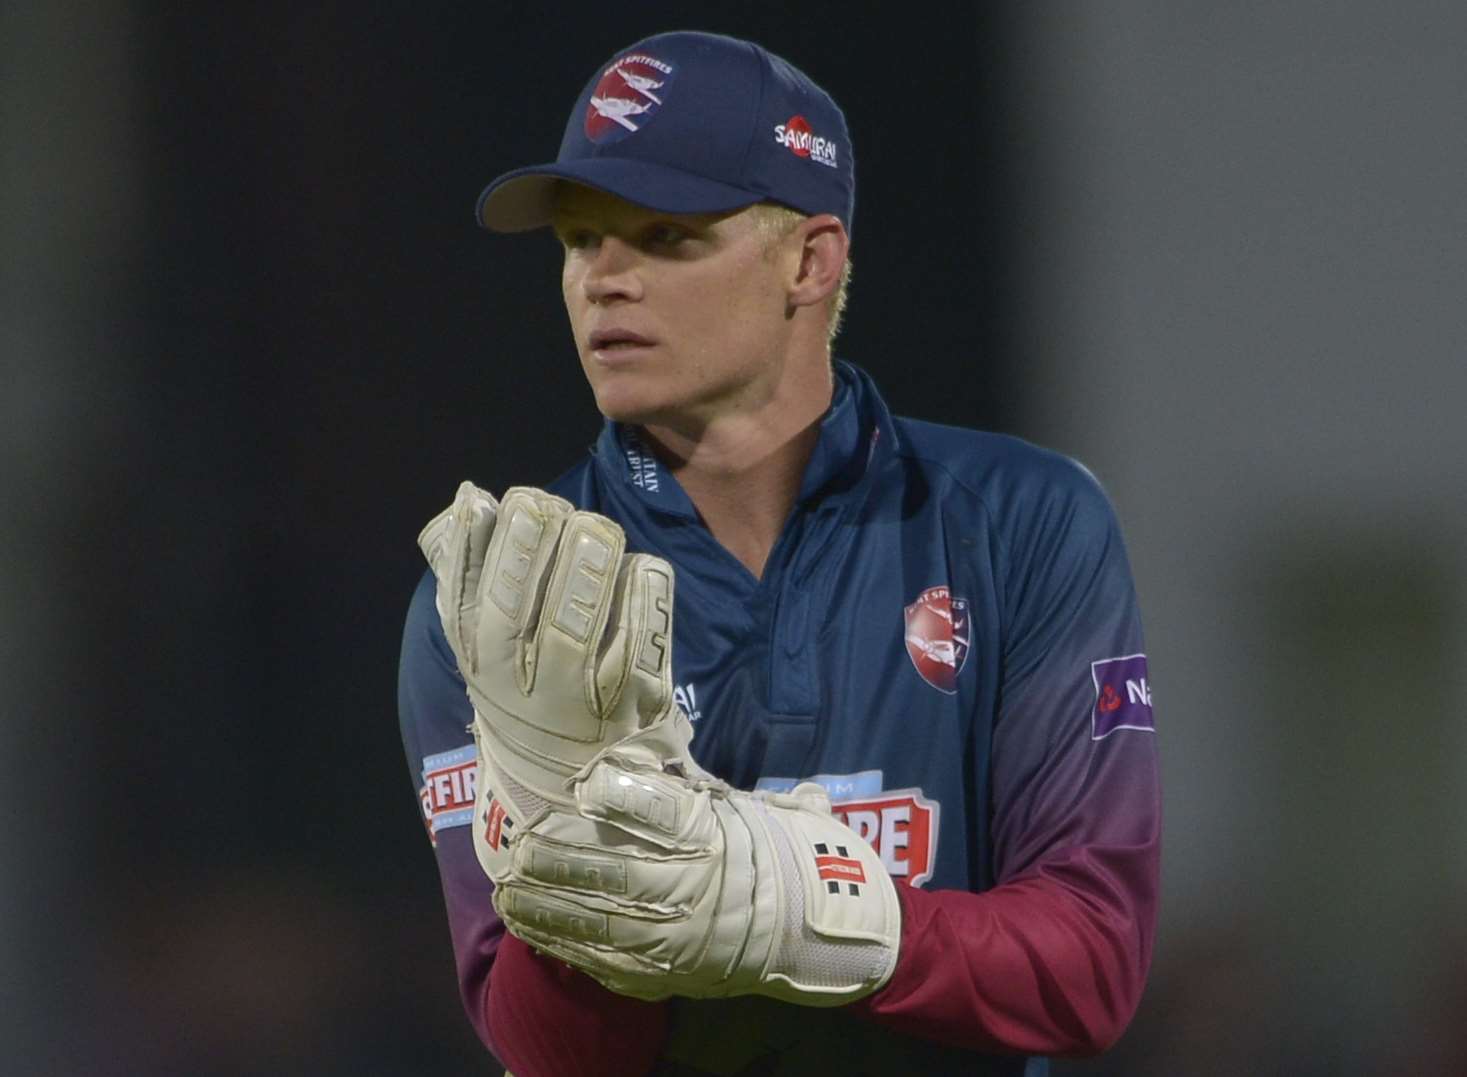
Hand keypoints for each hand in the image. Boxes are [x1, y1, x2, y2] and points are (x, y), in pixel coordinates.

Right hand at [418, 482, 702, 883]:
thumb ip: (473, 573)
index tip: (491, 500)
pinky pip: (636, 647)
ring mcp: (574, 700)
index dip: (477, 544)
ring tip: (596, 528)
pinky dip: (642, 602)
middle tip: (547, 503)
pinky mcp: (630, 706)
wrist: (572, 796)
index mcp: (478, 661)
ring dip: (585, 570)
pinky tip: (645, 566)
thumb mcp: (488, 645)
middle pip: (513, 611)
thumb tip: (469, 498)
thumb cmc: (528, 692)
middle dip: (527, 549)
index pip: (463, 598)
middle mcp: (517, 684)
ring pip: (573, 629)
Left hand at [493, 743, 900, 1006]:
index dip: (616, 795)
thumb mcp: (738, 805)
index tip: (580, 784)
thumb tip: (606, 771)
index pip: (660, 810)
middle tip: (517, 847)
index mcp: (714, 838)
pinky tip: (536, 935)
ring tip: (507, 894)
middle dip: (556, 861)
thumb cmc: (768, 853)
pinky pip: (607, 963)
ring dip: (545, 910)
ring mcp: (678, 939)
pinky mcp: (668, 975)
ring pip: (599, 924)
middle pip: (612, 873)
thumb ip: (674, 792)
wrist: (811, 929)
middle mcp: (694, 887)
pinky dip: (567, 948)